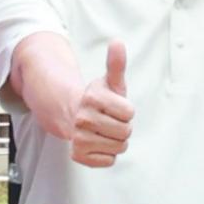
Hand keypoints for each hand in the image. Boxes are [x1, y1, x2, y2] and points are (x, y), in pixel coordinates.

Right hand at [69, 40, 136, 169]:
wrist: (74, 115)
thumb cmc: (99, 99)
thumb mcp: (111, 82)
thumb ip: (116, 64)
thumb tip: (118, 42)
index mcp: (92, 98)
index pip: (129, 112)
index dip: (127, 111)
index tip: (117, 107)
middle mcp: (82, 118)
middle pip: (125, 132)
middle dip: (123, 127)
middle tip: (111, 121)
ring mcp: (78, 138)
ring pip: (119, 148)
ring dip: (116, 141)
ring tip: (105, 132)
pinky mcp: (78, 155)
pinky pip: (109, 161)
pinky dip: (107, 155)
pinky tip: (98, 143)